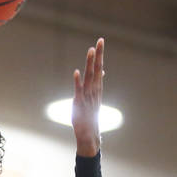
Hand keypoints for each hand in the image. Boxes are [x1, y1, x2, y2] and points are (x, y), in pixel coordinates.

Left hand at [71, 37, 103, 156]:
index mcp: (97, 88)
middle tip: (100, 40)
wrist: (89, 135)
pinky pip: (79, 91)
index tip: (100, 41)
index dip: (99, 55)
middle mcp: (94, 91)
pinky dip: (77, 82)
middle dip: (98, 55)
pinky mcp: (79, 104)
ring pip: (89, 78)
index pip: (99, 68)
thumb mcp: (94, 97)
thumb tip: (101, 71)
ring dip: (90, 64)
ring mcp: (87, 97)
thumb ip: (97, 83)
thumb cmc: (90, 116)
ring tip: (90, 50)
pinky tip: (75, 72)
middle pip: (97, 69)